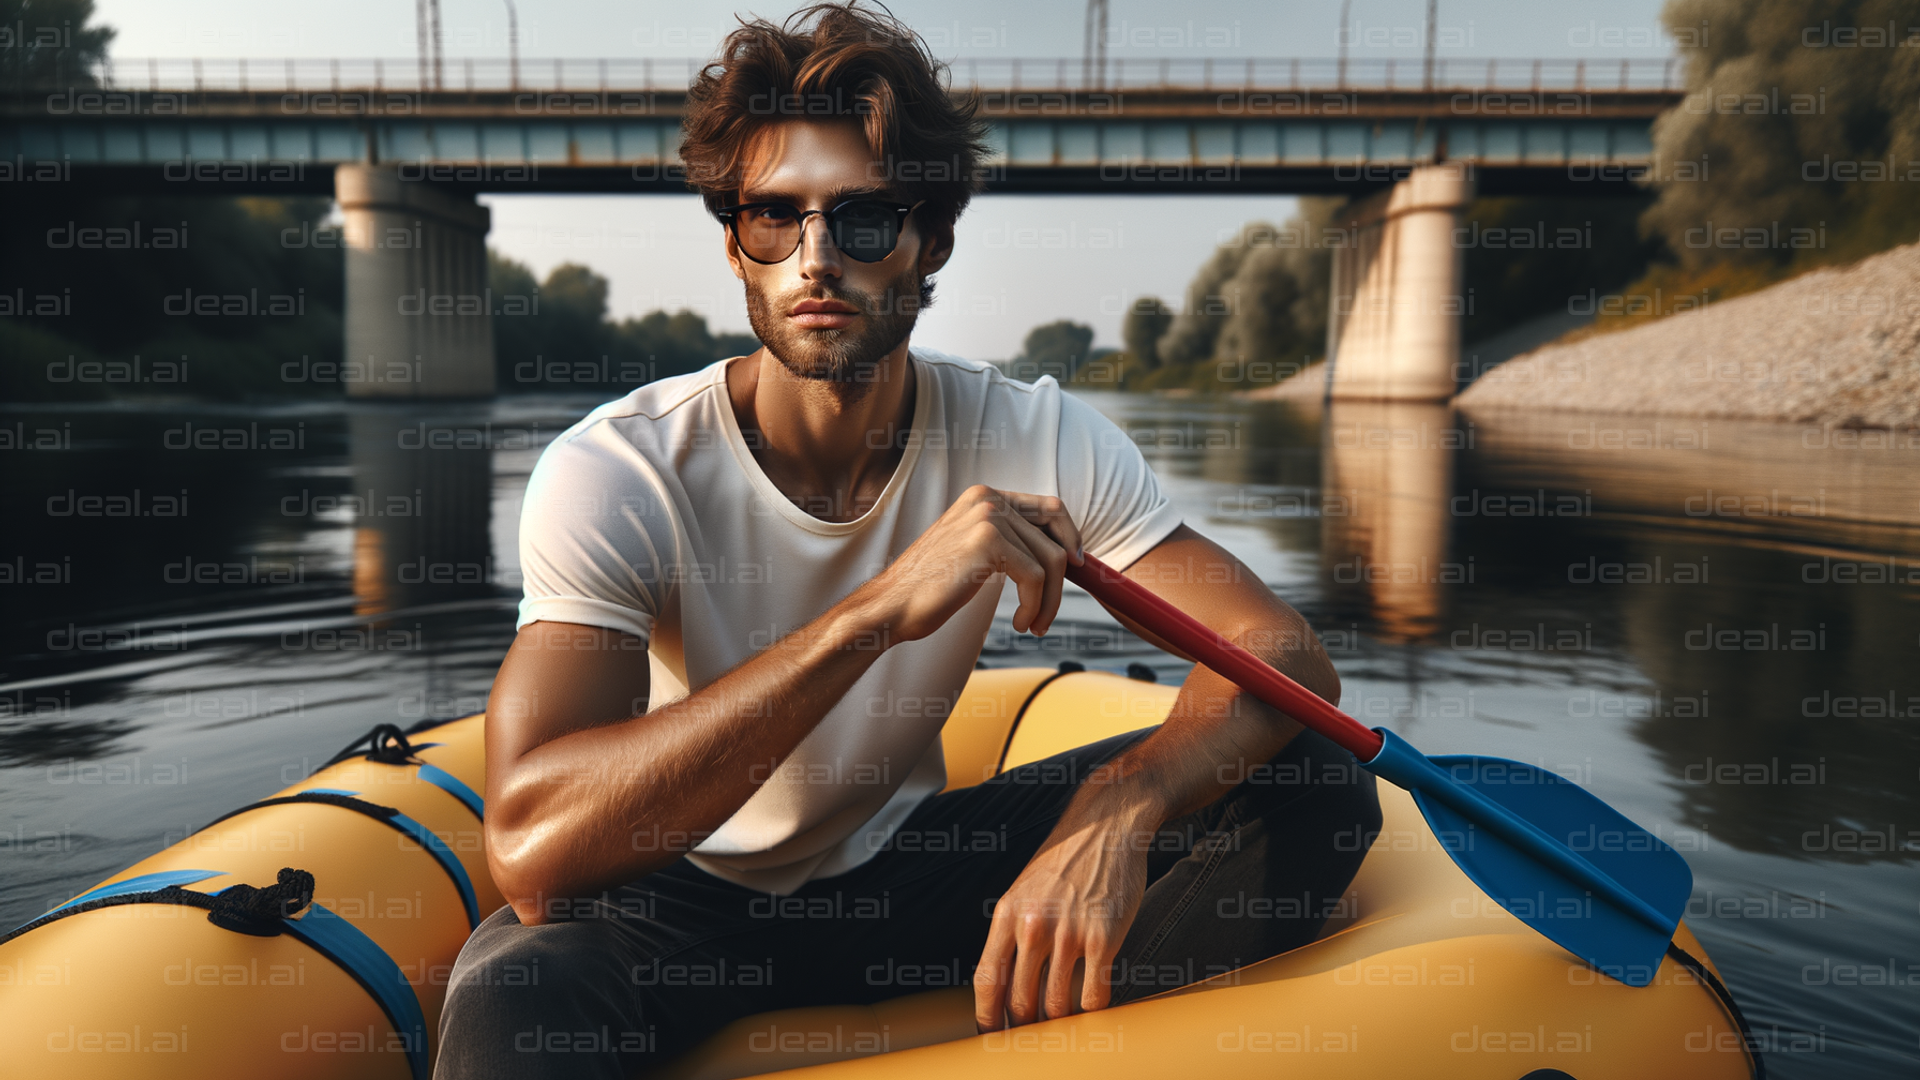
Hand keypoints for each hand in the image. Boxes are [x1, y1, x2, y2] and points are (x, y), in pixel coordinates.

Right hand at [858, 485, 1082, 641]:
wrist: (893, 605)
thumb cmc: (930, 588)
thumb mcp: (974, 552)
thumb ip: (1009, 542)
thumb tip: (1060, 553)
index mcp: (984, 496)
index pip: (1050, 506)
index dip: (1070, 536)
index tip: (1076, 566)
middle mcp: (988, 498)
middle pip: (1055, 535)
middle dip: (1063, 578)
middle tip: (1052, 609)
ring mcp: (988, 517)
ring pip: (1050, 561)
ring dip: (1048, 601)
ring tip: (1033, 624)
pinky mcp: (988, 542)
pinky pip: (1036, 577)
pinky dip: (1034, 606)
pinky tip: (1019, 624)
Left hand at [973, 812, 1151, 1030]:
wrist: (1107, 826)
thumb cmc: (1065, 860)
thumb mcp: (1024, 890)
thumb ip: (1012, 932)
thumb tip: (1004, 983)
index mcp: (1007, 915)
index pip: (987, 981)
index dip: (987, 1018)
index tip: (992, 1036)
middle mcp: (1033, 926)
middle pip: (1020, 1000)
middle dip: (1025, 1027)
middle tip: (1033, 1038)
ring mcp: (1069, 932)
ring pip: (1056, 1004)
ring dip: (1060, 1024)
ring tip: (1064, 1029)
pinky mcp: (1104, 937)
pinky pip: (1094, 993)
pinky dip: (1092, 1012)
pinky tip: (1093, 1010)